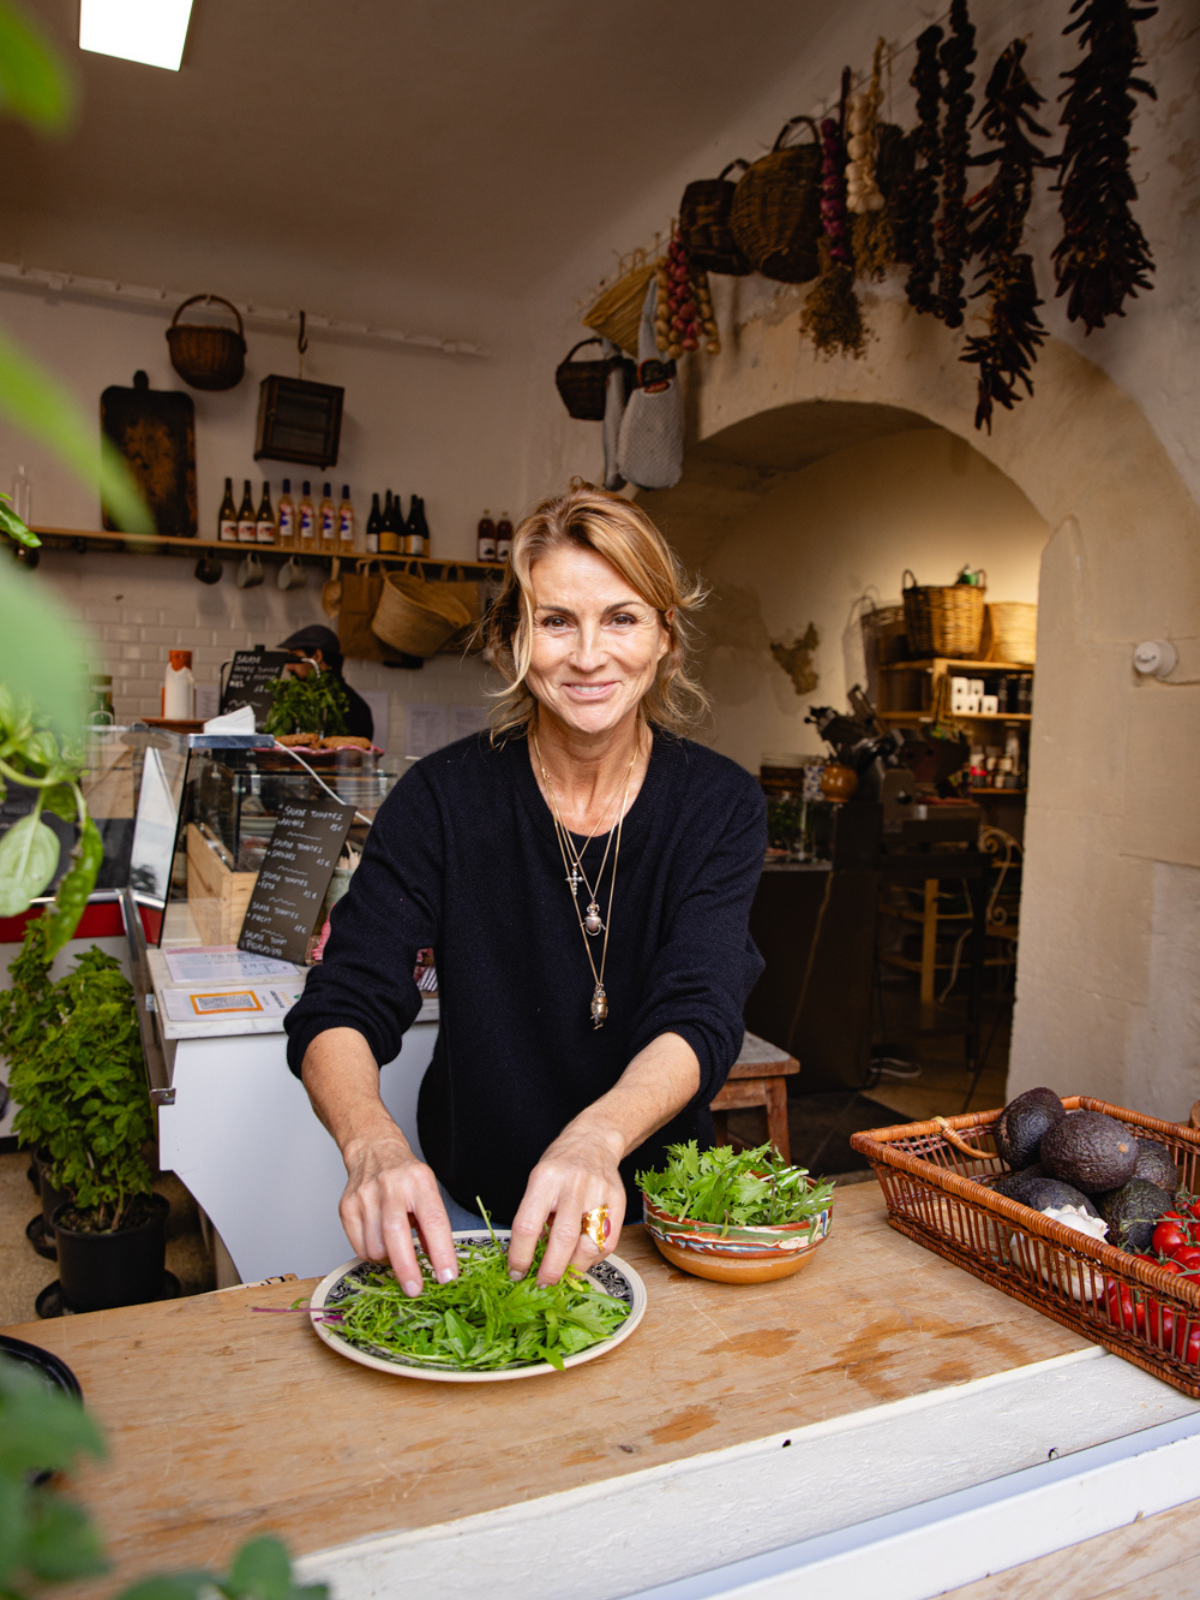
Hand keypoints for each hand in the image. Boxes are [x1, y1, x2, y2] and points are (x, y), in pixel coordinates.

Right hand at [339, 1134, 458, 1297]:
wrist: (373, 1150)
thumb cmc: (405, 1176)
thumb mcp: (428, 1192)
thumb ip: (433, 1228)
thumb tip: (440, 1267)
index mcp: (419, 1181)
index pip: (433, 1220)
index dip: (442, 1253)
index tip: (447, 1277)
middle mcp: (392, 1186)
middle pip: (396, 1234)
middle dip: (407, 1268)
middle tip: (415, 1290)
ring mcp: (366, 1196)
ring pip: (376, 1247)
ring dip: (389, 1261)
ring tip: (396, 1249)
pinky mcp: (347, 1207)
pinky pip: (360, 1247)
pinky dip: (373, 1255)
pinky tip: (380, 1242)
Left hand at [507, 1123, 625, 1286]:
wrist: (593, 1141)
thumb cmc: (560, 1166)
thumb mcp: (537, 1183)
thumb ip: (534, 1217)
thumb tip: (527, 1259)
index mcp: (545, 1178)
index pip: (527, 1225)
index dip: (520, 1256)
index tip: (516, 1272)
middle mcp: (573, 1184)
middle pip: (563, 1237)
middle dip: (551, 1270)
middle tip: (543, 1283)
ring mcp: (599, 1192)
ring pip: (589, 1243)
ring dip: (574, 1267)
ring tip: (564, 1272)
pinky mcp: (618, 1201)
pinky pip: (608, 1242)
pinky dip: (594, 1258)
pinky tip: (583, 1257)